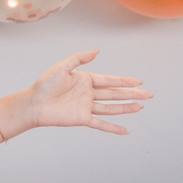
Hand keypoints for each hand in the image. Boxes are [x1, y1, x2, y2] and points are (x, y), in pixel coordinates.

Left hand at [10, 51, 150, 135]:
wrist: (34, 104)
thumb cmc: (45, 84)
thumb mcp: (62, 67)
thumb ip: (79, 59)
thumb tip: (97, 51)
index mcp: (85, 80)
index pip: (109, 80)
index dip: (124, 80)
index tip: (138, 81)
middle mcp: (88, 94)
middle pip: (114, 94)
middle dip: (132, 93)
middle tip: (148, 94)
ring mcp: (86, 107)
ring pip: (111, 108)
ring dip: (126, 108)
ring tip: (141, 107)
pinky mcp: (82, 119)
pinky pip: (101, 124)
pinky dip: (113, 127)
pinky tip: (125, 130)